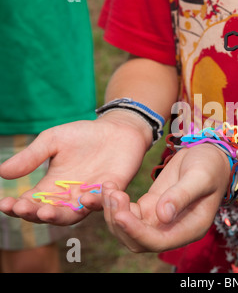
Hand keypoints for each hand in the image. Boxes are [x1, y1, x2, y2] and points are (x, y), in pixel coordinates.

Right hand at [0, 112, 150, 224]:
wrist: (117, 129)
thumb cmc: (83, 135)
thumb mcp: (53, 141)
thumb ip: (31, 157)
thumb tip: (2, 173)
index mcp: (51, 186)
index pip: (30, 203)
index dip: (16, 207)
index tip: (4, 203)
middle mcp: (69, 197)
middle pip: (49, 214)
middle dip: (35, 214)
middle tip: (24, 209)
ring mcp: (91, 197)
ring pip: (73, 215)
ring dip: (60, 216)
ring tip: (47, 211)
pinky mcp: (112, 192)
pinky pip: (102, 203)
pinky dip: (94, 203)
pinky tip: (86, 198)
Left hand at [102, 143, 230, 252]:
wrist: (209, 154)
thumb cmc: (210, 165)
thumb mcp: (200, 176)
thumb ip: (182, 195)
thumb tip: (163, 216)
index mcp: (190, 228)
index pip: (158, 241)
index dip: (137, 232)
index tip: (121, 214)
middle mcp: (173, 229)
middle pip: (137, 240)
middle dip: (120, 222)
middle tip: (113, 194)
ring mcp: (159, 220)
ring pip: (127, 229)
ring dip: (113, 212)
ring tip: (108, 187)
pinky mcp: (149, 207)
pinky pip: (126, 213)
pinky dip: (113, 204)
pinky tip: (105, 189)